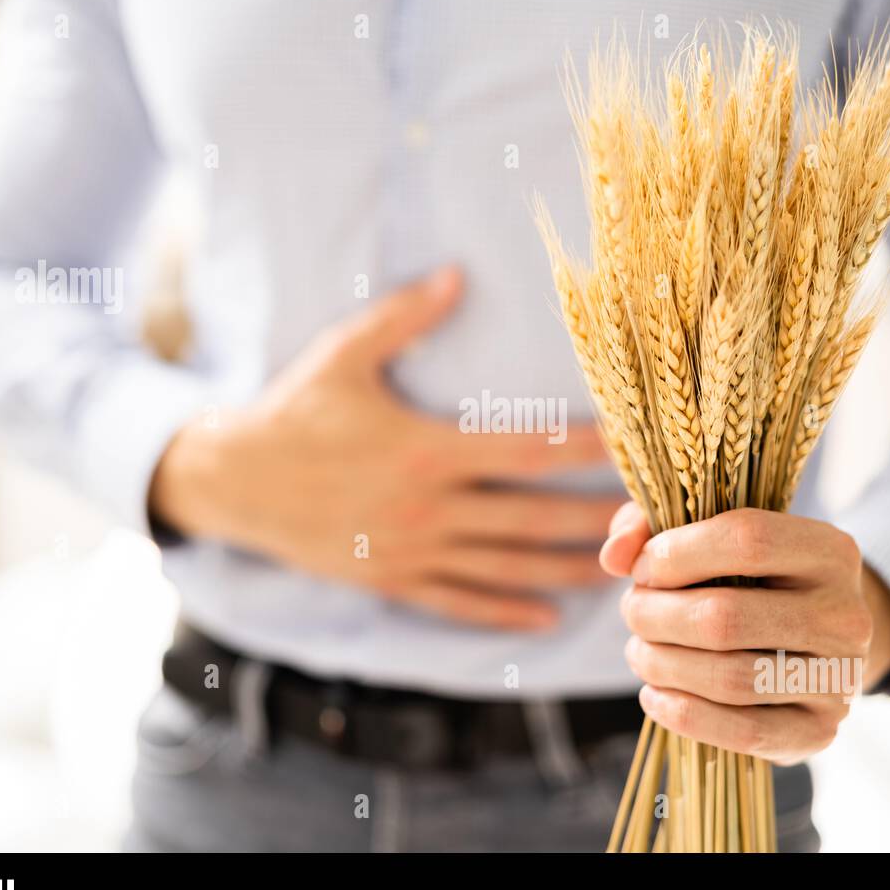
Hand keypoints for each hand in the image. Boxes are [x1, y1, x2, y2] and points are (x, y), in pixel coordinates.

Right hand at [151, 266, 621, 629]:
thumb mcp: (344, 355)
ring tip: (623, 570)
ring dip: (568, 569)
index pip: (525, 450)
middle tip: (656, 519)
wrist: (233, 483)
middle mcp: (427, 508)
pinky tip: (547, 616)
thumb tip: (458, 272)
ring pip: (507, 568)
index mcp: (424, 450)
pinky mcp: (394, 581)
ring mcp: (412, 552)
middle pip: (533, 517)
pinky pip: (460, 603)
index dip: (585, 447)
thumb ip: (405, 317)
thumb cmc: (294, 412)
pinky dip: (506, 612)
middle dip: (599, 518)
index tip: (635, 442)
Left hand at [600, 503, 889, 763]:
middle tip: (632, 612)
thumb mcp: (712, 537)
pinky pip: (743, 731)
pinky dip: (683, 714)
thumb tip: (614, 554)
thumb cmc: (751, 580)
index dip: (676, 553)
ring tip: (640, 652)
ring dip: (662, 665)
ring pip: (728, 677)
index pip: (746, 539)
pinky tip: (655, 695)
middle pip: (725, 617)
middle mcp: (846, 614)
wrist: (813, 645)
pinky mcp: (820, 730)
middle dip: (655, 616)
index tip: (642, 568)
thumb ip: (654, 527)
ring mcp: (839, 678)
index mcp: (829, 550)